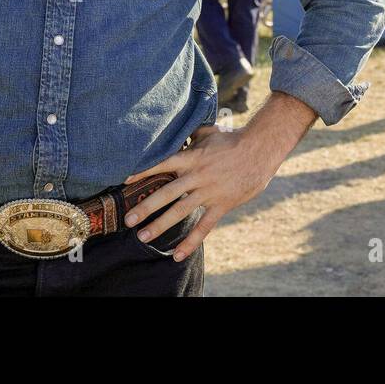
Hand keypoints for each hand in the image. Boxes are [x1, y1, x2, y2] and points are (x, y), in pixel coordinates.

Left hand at [121, 123, 283, 260]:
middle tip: (127, 220)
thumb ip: (189, 134)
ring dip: (160, 225)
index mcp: (192, 158)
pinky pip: (204, 227)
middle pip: (166, 193)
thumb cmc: (232, 139)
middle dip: (145, 207)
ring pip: (181, 211)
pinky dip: (190, 241)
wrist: (260, 149)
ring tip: (143, 237)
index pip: (162, 164)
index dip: (143, 172)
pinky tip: (176, 254)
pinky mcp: (222, 205)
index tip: (124, 181)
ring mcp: (209, 192)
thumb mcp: (208, 132)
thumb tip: (174, 128)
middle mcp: (197, 176)